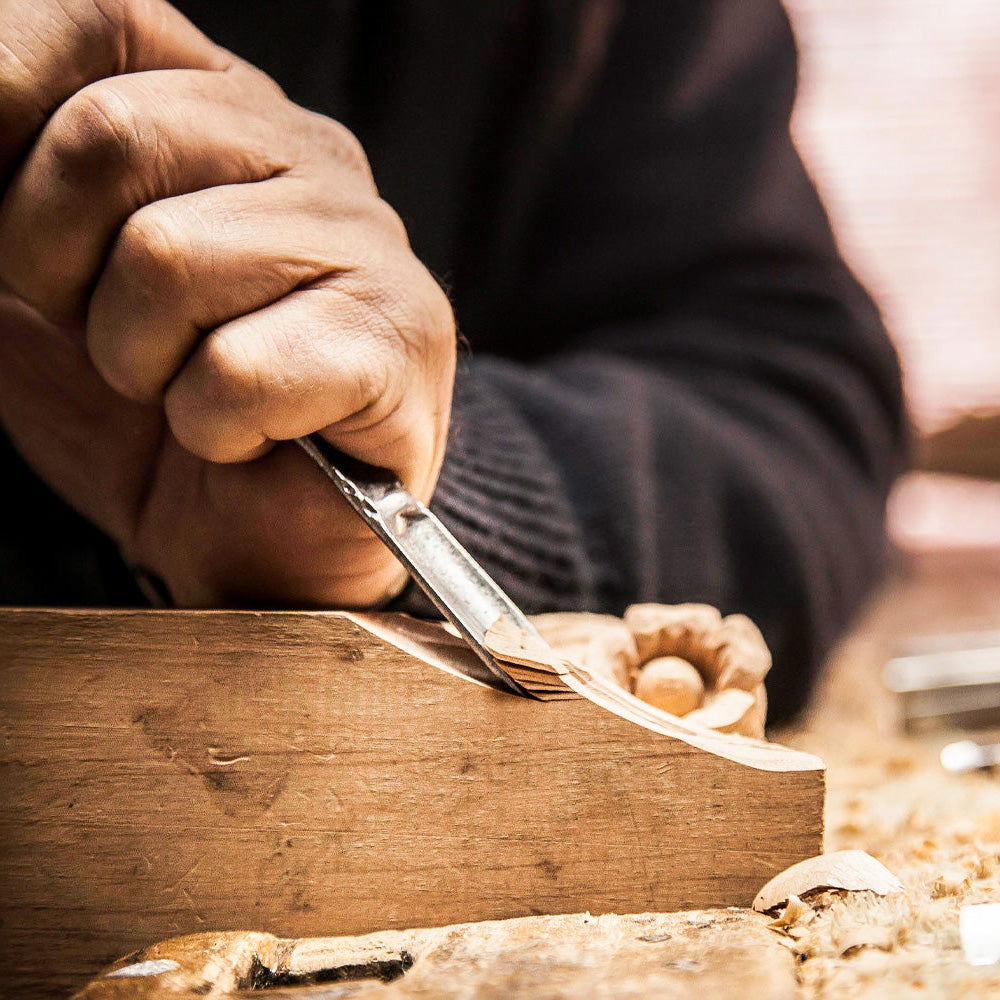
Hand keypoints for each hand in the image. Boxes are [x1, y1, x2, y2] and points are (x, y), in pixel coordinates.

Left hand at [0, 0, 455, 606]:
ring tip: (187, 391)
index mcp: (223, 112)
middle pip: (112, 136)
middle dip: (59, 270)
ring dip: (139, 363)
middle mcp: (309, 154)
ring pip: (170, 259)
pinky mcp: (400, 340)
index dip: (3, 104)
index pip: (98, 17)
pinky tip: (250, 436)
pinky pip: (240, 370)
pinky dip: (213, 428)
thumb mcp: (34, 278)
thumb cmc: (150, 408)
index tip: (12, 241)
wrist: (255, 535)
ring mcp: (367, 244)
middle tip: (111, 339)